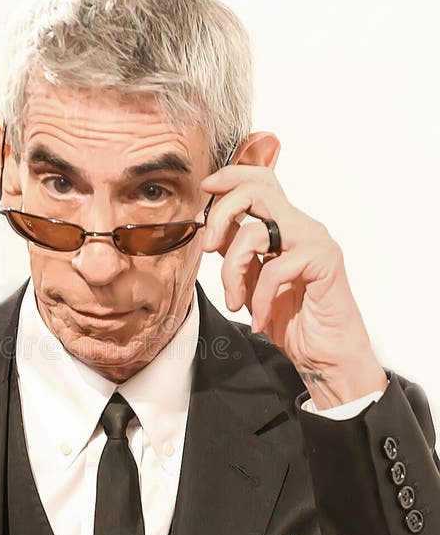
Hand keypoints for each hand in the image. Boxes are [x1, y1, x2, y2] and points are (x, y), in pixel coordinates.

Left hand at [201, 164, 386, 409]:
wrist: (328, 357)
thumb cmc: (296, 322)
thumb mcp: (252, 283)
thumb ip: (238, 254)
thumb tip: (211, 230)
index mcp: (287, 227)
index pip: (261, 181)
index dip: (231, 177)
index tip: (206, 190)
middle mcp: (303, 227)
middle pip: (256, 190)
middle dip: (221, 214)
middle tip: (208, 247)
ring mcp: (315, 241)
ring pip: (256, 231)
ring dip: (232, 270)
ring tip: (234, 301)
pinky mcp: (323, 262)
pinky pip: (273, 269)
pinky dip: (259, 299)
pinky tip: (261, 320)